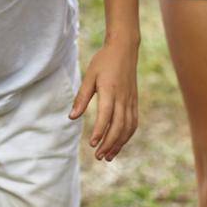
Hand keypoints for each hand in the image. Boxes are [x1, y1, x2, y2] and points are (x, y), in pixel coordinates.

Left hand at [70, 38, 139, 160]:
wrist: (124, 49)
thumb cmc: (103, 62)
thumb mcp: (89, 76)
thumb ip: (82, 97)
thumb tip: (72, 117)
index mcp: (110, 90)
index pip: (106, 115)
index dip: (100, 131)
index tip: (92, 144)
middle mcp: (123, 98)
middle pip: (118, 126)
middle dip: (109, 143)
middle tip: (98, 156)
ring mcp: (131, 101)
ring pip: (127, 127)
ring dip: (118, 143)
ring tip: (108, 156)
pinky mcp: (134, 102)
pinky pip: (133, 122)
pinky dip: (126, 136)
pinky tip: (118, 144)